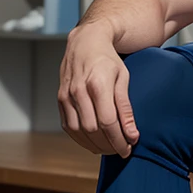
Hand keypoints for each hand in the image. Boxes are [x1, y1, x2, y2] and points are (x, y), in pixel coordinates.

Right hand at [58, 23, 138, 157]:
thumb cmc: (108, 60)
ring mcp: (66, 96)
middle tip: (121, 150)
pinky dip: (81, 139)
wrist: (85, 43)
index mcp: (97, 85)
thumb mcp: (123, 79)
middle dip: (109, 145)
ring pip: (79, 131)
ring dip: (95, 145)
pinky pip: (68, 127)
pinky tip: (94, 142)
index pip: (108, 122)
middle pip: (93, 130)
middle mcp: (78, 91)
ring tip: (109, 148)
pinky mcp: (60, 100)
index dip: (119, 140)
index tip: (128, 149)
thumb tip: (132, 135)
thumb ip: (126, 108)